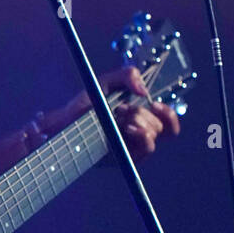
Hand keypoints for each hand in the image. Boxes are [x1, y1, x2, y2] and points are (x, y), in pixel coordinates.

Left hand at [40, 66, 179, 162]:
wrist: (66, 122)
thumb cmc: (85, 104)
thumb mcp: (106, 82)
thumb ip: (127, 75)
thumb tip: (144, 90)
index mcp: (139, 116)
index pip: (166, 120)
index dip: (167, 113)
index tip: (155, 104)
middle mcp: (139, 132)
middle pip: (160, 125)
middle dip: (142, 113)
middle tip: (120, 109)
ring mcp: (133, 146)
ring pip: (154, 134)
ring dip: (141, 121)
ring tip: (118, 117)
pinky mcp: (127, 157)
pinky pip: (148, 148)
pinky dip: (143, 135)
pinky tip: (127, 128)